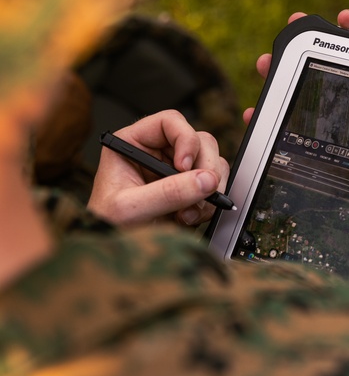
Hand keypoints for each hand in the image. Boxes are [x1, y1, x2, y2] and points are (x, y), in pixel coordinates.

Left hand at [88, 110, 230, 226]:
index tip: (184, 167)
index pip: (170, 122)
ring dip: (208, 190)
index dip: (185, 139)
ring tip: (188, 211)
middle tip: (200, 189)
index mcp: (133, 144)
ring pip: (212, 163)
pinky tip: (189, 217)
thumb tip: (205, 180)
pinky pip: (214, 186)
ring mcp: (176, 172)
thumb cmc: (107, 225)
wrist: (115, 253)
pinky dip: (209, 204)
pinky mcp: (189, 190)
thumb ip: (168, 193)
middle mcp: (157, 153)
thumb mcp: (131, 208)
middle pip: (200, 141)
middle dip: (205, 168)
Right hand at [242, 10, 348, 122]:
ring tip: (264, 66)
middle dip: (304, 47)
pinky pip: (298, 127)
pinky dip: (278, 119)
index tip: (342, 17)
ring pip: (307, 92)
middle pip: (328, 63)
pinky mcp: (328, 141)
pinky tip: (259, 114)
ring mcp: (341, 117)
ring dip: (282, 78)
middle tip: (287, 33)